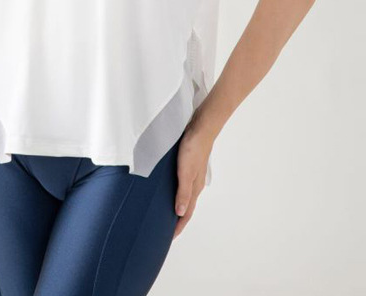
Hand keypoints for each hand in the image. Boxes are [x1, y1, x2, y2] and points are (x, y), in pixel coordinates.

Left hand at [173, 122, 212, 238]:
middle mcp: (194, 183)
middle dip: (177, 219)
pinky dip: (175, 191)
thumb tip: (180, 213)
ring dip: (176, 205)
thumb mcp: (186, 171)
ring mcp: (192, 174)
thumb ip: (183, 192)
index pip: (186, 213)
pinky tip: (168, 188)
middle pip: (185, 206)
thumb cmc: (194, 148)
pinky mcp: (188, 165)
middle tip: (165, 228)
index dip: (178, 226)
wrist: (201, 127)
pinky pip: (181, 184)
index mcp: (194, 188)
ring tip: (165, 211)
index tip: (170, 238)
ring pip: (183, 195)